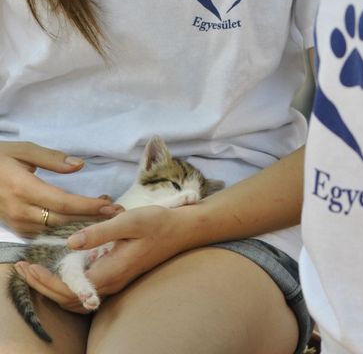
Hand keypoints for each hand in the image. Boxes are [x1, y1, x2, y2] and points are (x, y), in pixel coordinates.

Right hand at [0, 141, 118, 235]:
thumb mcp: (24, 150)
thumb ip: (52, 158)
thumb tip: (79, 165)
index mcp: (22, 188)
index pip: (62, 202)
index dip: (88, 206)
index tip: (110, 206)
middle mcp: (19, 210)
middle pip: (62, 220)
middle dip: (90, 218)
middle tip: (115, 212)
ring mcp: (15, 223)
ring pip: (53, 230)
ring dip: (80, 223)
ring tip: (103, 214)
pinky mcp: (15, 229)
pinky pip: (43, 233)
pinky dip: (64, 229)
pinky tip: (80, 220)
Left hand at [14, 206, 184, 312]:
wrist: (182, 230)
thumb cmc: (157, 223)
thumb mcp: (128, 221)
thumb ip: (99, 232)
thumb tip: (71, 242)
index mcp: (111, 271)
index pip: (69, 288)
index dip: (45, 281)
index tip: (28, 267)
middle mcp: (111, 282)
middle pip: (69, 297)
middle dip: (43, 285)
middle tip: (23, 269)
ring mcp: (115, 281)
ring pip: (77, 297)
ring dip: (54, 286)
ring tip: (36, 271)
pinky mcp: (118, 275)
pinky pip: (87, 289)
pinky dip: (69, 284)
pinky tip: (64, 268)